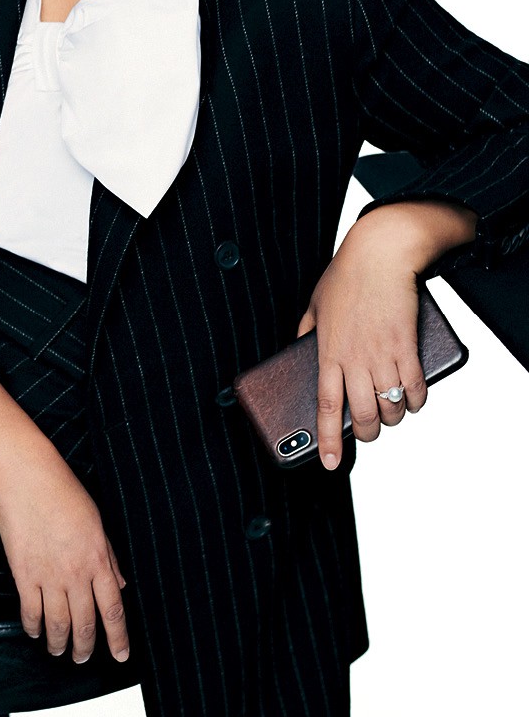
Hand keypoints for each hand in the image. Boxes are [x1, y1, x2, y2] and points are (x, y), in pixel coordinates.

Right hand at [0, 458, 129, 663]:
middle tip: (82, 659)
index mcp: (99, 560)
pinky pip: (30, 612)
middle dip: (84, 648)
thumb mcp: (98, 523)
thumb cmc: (65, 494)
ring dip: (59, 643)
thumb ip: (110, 558)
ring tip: (58, 651)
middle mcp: (77, 573)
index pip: (113, 609)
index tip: (120, 656)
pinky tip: (35, 632)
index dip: (118, 638)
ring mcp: (49, 576)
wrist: (29, 480)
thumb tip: (121, 584)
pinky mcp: (24, 575)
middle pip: (85, 624)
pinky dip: (33, 628)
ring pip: (58, 624)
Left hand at [296, 201, 474, 469]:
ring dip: (393, 418)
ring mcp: (383, 355)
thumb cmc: (346, 276)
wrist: (381, 254)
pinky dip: (417, 401)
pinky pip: (416, 389)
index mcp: (328, 353)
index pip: (326, 406)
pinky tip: (413, 399)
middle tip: (369, 432)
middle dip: (368, 433)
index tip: (330, 462)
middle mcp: (355, 359)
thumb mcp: (314, 304)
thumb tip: (298, 346)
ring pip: (391, 408)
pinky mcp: (407, 347)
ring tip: (391, 413)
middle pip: (364, 415)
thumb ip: (306, 331)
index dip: (328, 439)